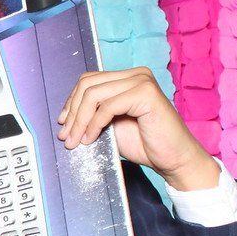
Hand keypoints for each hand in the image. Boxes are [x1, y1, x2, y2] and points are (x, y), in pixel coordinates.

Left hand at [56, 66, 219, 190]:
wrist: (173, 160)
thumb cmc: (145, 145)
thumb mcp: (111, 126)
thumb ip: (93, 115)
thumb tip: (64, 118)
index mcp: (127, 78)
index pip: (88, 81)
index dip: (71, 102)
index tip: (63, 124)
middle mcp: (136, 74)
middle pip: (87, 84)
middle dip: (72, 112)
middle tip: (65, 136)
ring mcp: (142, 81)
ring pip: (93, 94)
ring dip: (79, 120)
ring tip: (74, 141)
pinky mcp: (146, 93)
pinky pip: (107, 106)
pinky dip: (93, 124)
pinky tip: (90, 139)